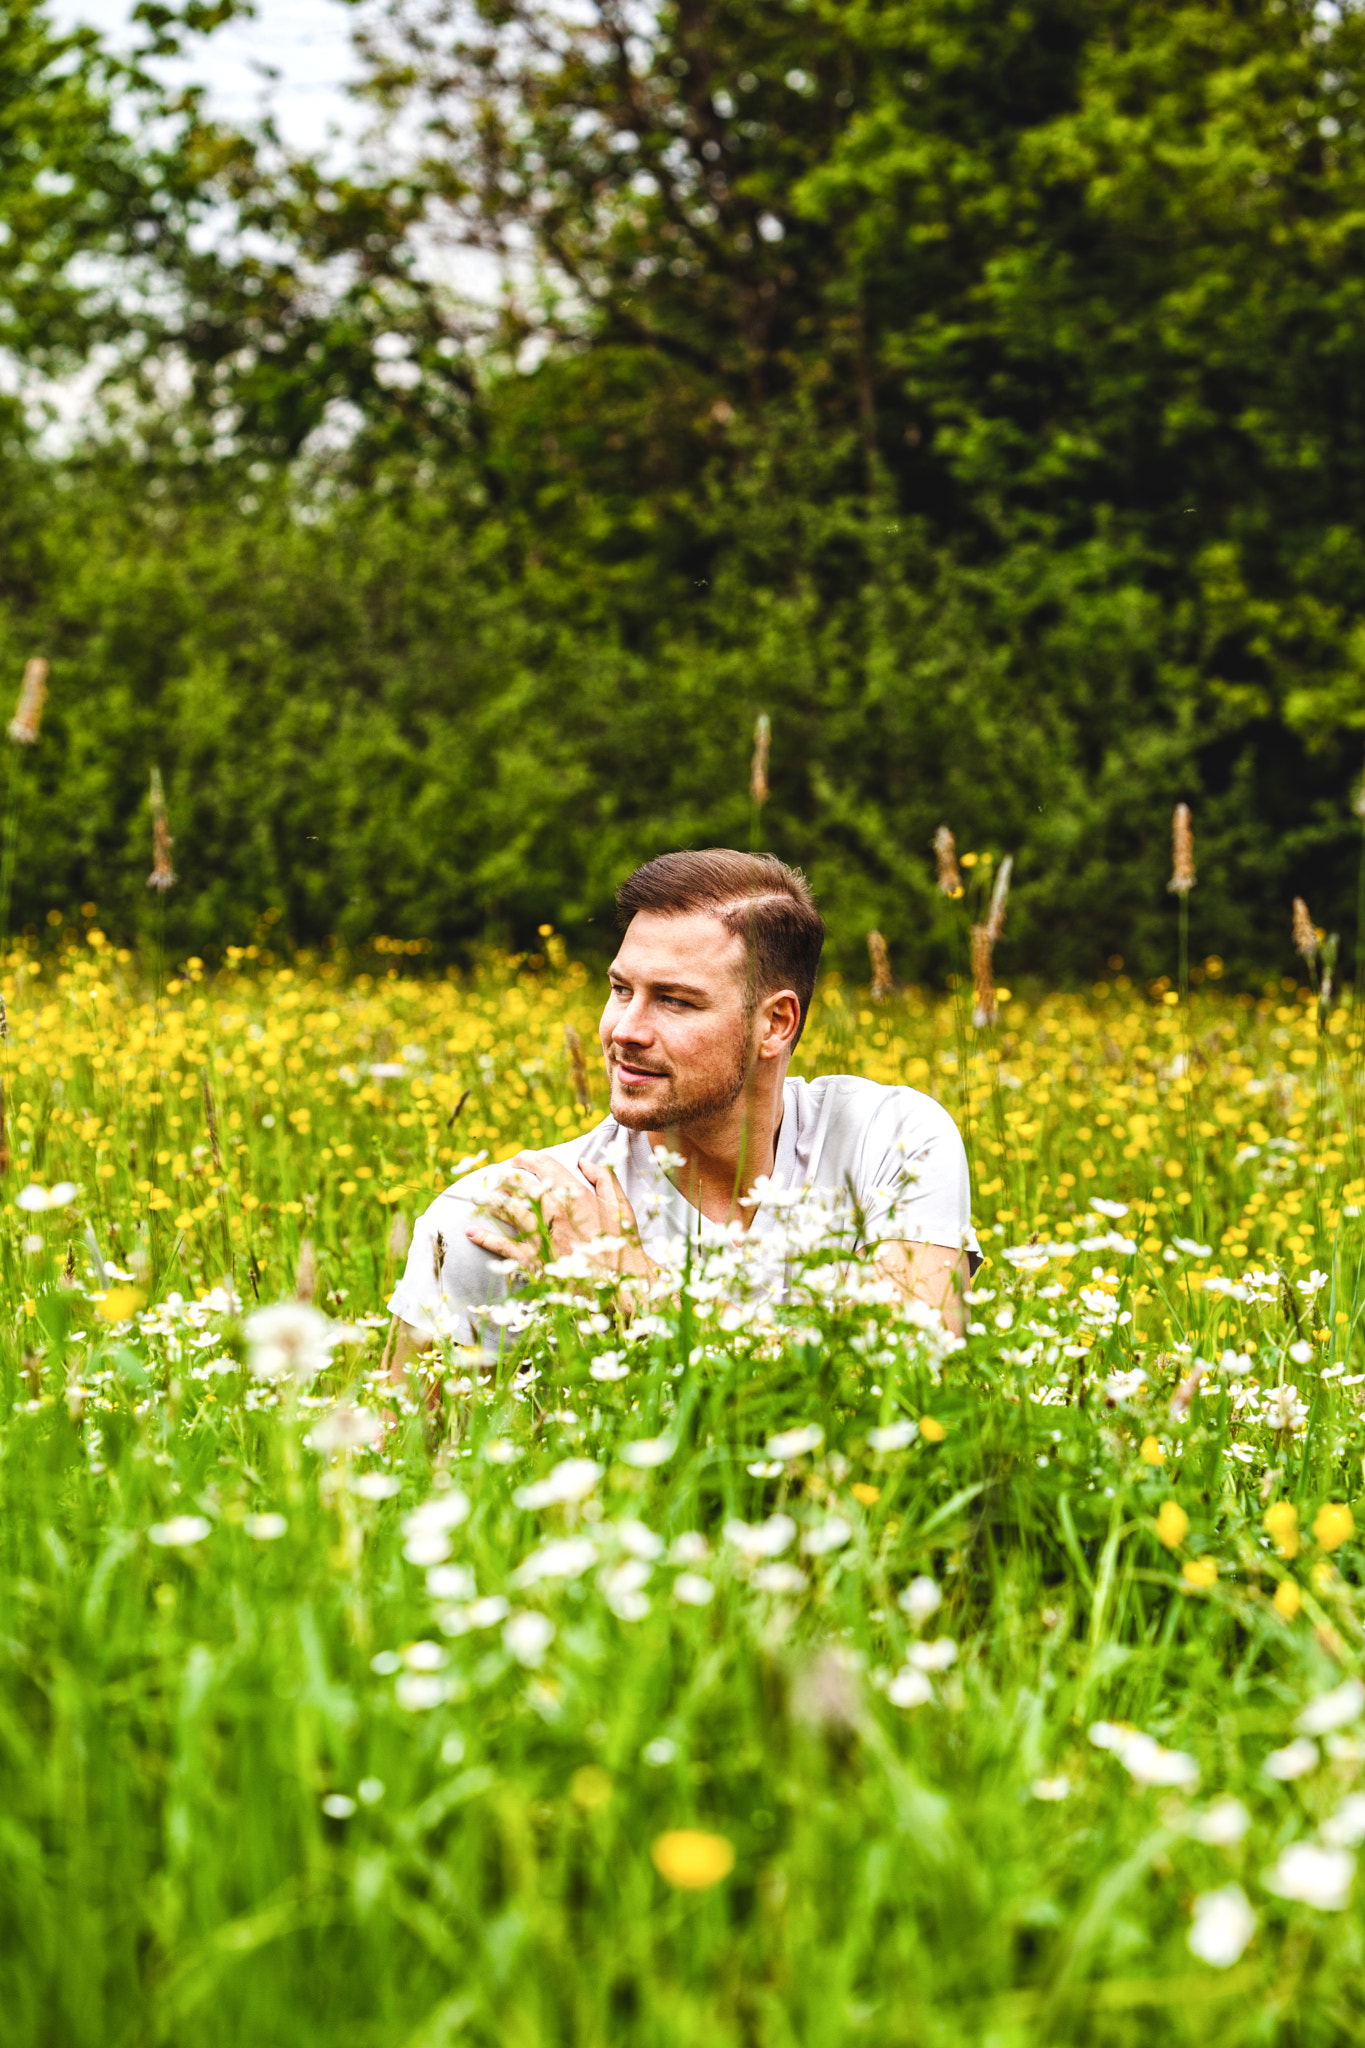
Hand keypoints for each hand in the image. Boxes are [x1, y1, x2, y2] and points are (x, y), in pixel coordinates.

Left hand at [465, 1153, 655, 1292]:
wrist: (619, 1282)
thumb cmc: (620, 1244)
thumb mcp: (619, 1204)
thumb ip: (603, 1177)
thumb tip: (583, 1160)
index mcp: (573, 1192)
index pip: (541, 1163)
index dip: (525, 1157)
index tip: (517, 1160)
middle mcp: (553, 1209)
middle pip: (517, 1182)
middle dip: (502, 1176)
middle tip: (494, 1176)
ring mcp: (540, 1233)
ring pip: (505, 1208)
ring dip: (489, 1200)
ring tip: (478, 1196)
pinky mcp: (532, 1258)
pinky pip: (502, 1245)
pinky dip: (484, 1238)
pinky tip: (471, 1232)